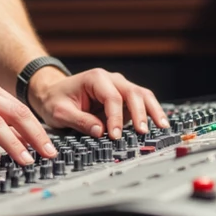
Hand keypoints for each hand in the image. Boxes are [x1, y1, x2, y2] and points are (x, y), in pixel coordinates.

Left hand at [26, 67, 169, 141]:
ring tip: (162, 126)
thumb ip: (80, 121)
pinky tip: (158, 124)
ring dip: (153, 110)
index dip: (116, 118)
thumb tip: (100, 132)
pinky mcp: (123, 98)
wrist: (53, 93)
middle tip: (142, 132)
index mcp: (95, 79)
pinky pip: (140, 103)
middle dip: (140, 113)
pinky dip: (150, 113)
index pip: (112, 97)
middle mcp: (111, 79)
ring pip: (142, 95)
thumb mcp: (61, 112)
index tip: (115, 136)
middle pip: (133, 93)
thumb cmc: (55, 100)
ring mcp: (119, 87)